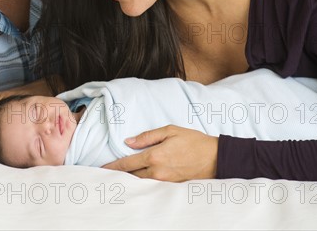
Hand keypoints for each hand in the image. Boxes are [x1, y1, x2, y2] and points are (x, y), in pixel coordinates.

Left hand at [102, 125, 218, 181]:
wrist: (215, 158)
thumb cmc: (193, 141)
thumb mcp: (170, 131)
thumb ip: (147, 136)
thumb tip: (129, 141)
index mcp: (154, 156)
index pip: (127, 163)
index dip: (112, 166)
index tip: (101, 168)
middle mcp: (157, 171)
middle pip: (130, 176)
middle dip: (117, 175)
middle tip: (104, 174)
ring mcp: (164, 180)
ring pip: (140, 182)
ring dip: (128, 180)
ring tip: (116, 177)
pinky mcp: (170, 185)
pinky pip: (151, 185)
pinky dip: (141, 183)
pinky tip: (136, 180)